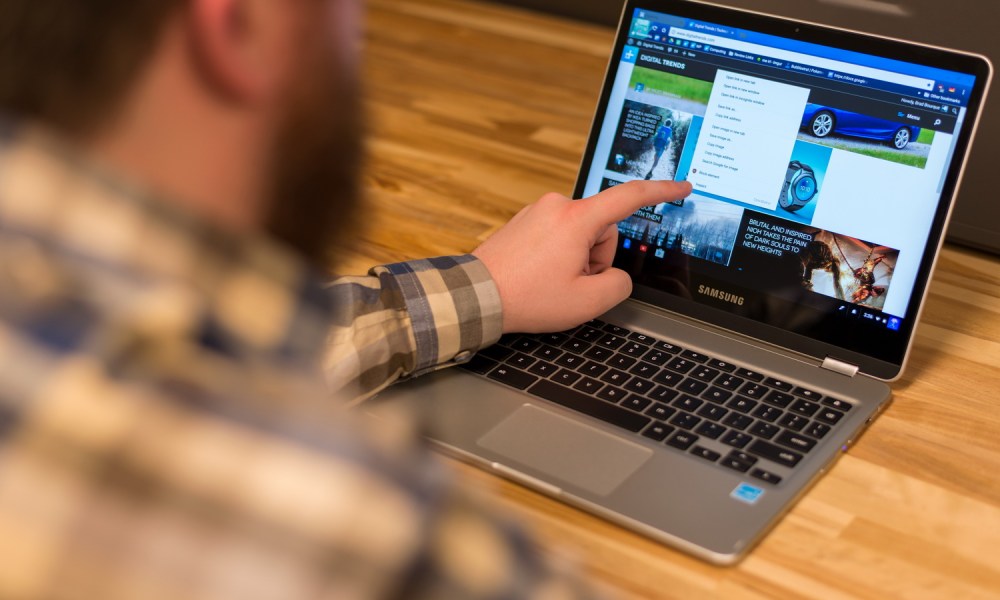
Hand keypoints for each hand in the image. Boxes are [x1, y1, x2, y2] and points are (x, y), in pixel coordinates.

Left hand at [472, 180, 691, 332]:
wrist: (475, 295)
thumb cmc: (526, 297)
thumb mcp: (587, 302)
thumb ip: (619, 286)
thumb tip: (615, 277)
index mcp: (576, 218)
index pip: (630, 198)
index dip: (662, 192)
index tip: (682, 187)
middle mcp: (556, 206)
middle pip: (602, 230)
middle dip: (596, 260)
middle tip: (571, 284)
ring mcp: (537, 211)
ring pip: (580, 236)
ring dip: (576, 261)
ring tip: (550, 282)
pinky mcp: (525, 222)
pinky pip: (558, 237)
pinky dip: (557, 257)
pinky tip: (539, 277)